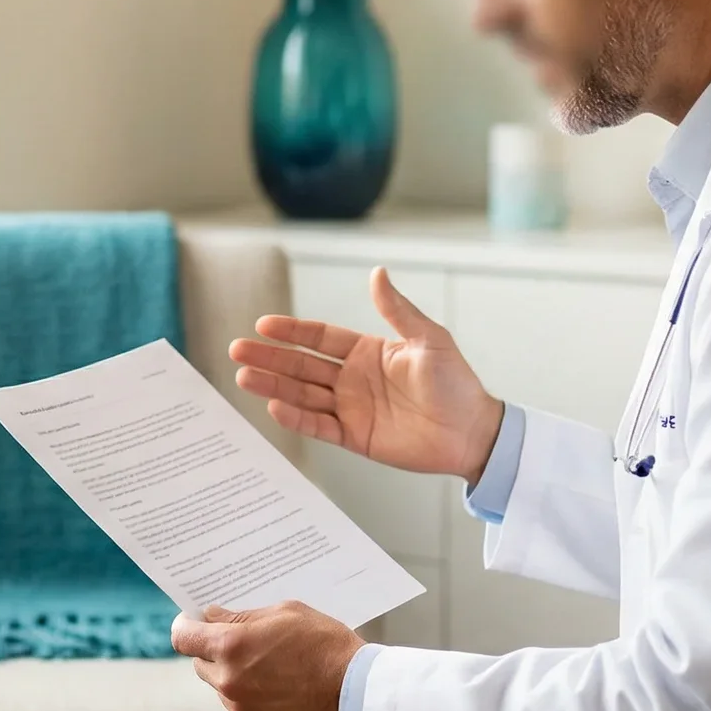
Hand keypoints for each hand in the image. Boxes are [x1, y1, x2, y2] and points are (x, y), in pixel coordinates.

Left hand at [170, 601, 363, 710]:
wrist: (357, 692)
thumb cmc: (324, 644)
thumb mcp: (284, 613)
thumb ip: (240, 616)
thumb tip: (211, 617)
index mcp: (231, 646)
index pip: (183, 637)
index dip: (186, 626)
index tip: (194, 622)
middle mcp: (228, 681)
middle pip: (200, 663)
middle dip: (215, 650)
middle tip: (244, 643)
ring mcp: (241, 710)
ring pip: (221, 687)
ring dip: (234, 676)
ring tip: (271, 668)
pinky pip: (241, 707)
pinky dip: (251, 697)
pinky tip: (280, 688)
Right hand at [228, 266, 504, 481]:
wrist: (473, 431)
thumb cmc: (456, 383)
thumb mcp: (428, 338)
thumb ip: (397, 310)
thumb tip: (376, 273)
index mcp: (368, 352)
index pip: (320, 338)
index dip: (292, 331)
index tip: (264, 325)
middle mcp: (353, 379)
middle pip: (302, 366)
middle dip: (270, 358)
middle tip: (237, 350)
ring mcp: (351, 408)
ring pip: (303, 395)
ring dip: (273, 387)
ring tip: (243, 377)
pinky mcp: (355, 437)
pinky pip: (319, 426)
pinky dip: (297, 419)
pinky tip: (275, 408)